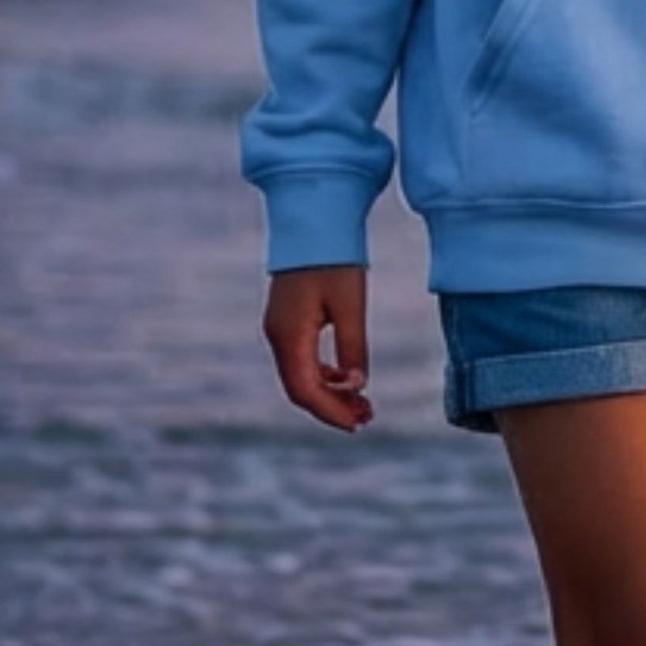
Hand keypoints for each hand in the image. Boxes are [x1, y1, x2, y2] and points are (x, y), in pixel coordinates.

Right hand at [264, 265, 371, 430]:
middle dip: (332, 407)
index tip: (358, 424)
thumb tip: (357, 385)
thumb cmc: (334, 260)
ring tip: (363, 403)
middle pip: (300, 388)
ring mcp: (280, 328)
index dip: (330, 412)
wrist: (313, 221)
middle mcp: (278, 336)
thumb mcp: (351, 305)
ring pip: (300, 376)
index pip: (305, 390)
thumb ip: (353, 348)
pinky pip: (301, 360)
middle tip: (366, 417)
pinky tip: (347, 379)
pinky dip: (323, 375)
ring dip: (329, 393)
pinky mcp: (287, 321)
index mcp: (290, 335)